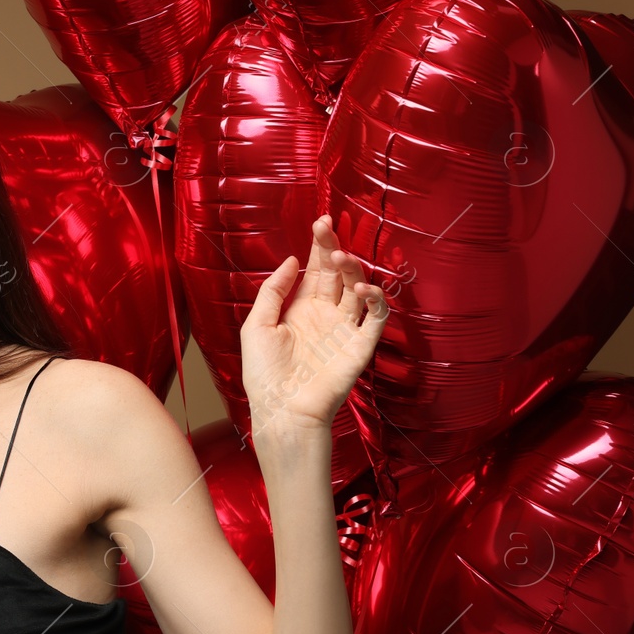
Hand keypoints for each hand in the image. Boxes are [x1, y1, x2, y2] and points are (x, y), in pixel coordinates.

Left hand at [240, 215, 388, 441]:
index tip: (320, 223)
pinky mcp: (361, 346)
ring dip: (353, 269)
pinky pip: (376, 318)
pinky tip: (363, 289)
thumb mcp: (257, 326)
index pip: (316, 270)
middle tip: (327, 229)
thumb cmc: (265, 375)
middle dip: (334, 248)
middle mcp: (327, 315)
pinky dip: (376, 300)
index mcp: (302, 309)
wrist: (282, 410)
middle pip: (337, 274)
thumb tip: (292, 260)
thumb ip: (273, 291)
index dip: (319, 246)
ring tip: (340, 258)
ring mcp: (346, 329)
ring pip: (359, 289)